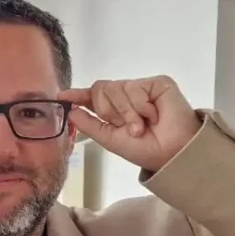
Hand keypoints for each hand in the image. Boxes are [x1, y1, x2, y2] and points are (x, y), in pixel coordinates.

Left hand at [60, 76, 201, 171]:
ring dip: (127, 113)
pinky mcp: (156, 83)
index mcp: (114, 110)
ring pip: (116, 88)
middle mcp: (125, 96)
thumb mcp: (111, 140)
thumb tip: (71, 111)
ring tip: (141, 127)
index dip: (78, 95)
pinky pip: (135, 88)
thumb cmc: (146, 149)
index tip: (62, 96)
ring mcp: (141, 88)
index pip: (92, 97)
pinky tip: (153, 116)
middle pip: (100, 89)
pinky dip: (140, 107)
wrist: (172, 152)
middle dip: (108, 111)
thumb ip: (90, 125)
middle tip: (124, 127)